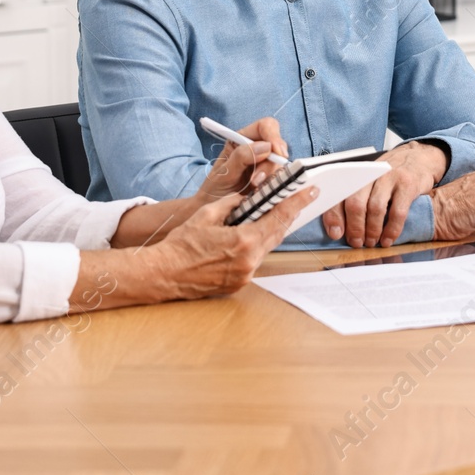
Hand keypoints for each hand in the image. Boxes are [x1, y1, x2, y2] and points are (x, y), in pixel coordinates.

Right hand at [147, 186, 318, 298]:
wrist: (163, 274)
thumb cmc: (181, 245)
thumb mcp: (207, 215)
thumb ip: (232, 204)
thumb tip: (246, 198)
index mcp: (244, 241)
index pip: (279, 217)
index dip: (297, 202)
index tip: (311, 191)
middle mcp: (250, 260)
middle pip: (278, 233)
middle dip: (287, 215)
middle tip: (298, 198)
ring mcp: (245, 274)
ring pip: (267, 247)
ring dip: (271, 230)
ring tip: (275, 213)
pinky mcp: (239, 283)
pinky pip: (255, 259)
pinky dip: (257, 245)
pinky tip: (252, 234)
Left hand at [197, 117, 289, 200]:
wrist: (215, 212)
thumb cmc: (214, 189)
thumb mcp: (223, 173)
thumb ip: (241, 157)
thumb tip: (266, 147)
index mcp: (241, 140)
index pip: (264, 126)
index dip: (273, 136)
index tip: (276, 152)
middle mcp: (256, 149)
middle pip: (277, 145)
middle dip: (271, 162)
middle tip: (257, 180)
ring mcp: (265, 164)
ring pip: (281, 163)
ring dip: (270, 176)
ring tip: (254, 188)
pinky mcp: (271, 179)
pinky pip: (281, 178)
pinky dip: (274, 185)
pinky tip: (261, 192)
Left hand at [323, 141, 447, 248]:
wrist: (419, 157)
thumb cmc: (391, 173)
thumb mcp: (371, 178)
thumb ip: (357, 196)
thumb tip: (340, 227)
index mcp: (358, 173)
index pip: (340, 194)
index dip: (334, 216)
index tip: (335, 233)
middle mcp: (372, 173)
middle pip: (356, 203)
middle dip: (354, 228)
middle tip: (356, 242)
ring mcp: (391, 178)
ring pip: (375, 208)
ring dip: (372, 230)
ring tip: (371, 242)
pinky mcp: (408, 185)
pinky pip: (397, 212)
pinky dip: (391, 230)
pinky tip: (387, 240)